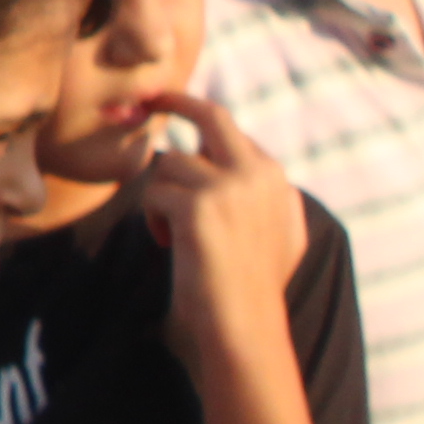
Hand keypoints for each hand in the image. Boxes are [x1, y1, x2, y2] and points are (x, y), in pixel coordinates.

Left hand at [134, 90, 304, 352]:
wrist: (245, 325)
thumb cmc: (250, 289)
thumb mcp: (274, 234)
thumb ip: (259, 195)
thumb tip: (238, 161)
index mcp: (276, 179)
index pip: (231, 133)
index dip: (196, 123)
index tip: (170, 109)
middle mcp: (260, 174)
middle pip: (212, 115)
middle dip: (175, 101)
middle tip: (147, 98)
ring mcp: (232, 186)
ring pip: (170, 164)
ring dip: (160, 198)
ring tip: (172, 235)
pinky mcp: (200, 205)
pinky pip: (155, 192)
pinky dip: (153, 219)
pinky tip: (167, 244)